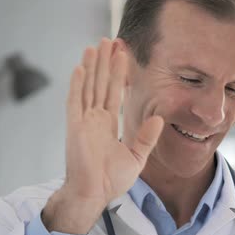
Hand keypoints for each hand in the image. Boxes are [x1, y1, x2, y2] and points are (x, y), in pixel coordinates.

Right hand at [43, 38, 163, 234]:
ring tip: (95, 46)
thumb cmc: (111, 179)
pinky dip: (77, 85)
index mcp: (108, 124)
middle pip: (100, 83)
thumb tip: (159, 119)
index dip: (118, 74)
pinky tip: (81, 68)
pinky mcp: (74, 127)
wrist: (95, 193)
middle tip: (109, 41)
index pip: (114, 92)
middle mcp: (95, 119)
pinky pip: (75, 102)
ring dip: (91, 67)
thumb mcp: (136, 157)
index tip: (122, 55)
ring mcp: (83, 121)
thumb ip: (146, 137)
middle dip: (105, 62)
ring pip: (88, 87)